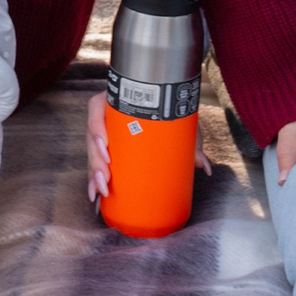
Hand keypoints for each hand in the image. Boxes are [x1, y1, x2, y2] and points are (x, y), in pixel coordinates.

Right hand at [85, 90, 211, 202]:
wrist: (170, 108)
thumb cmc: (170, 112)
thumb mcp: (179, 122)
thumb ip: (191, 141)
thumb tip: (203, 166)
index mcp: (117, 101)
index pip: (97, 108)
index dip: (97, 127)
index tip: (106, 146)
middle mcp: (107, 116)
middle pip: (92, 136)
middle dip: (95, 160)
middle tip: (105, 178)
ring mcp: (106, 134)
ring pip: (92, 152)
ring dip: (93, 173)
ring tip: (99, 192)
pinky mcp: (108, 150)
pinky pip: (96, 163)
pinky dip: (95, 179)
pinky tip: (95, 195)